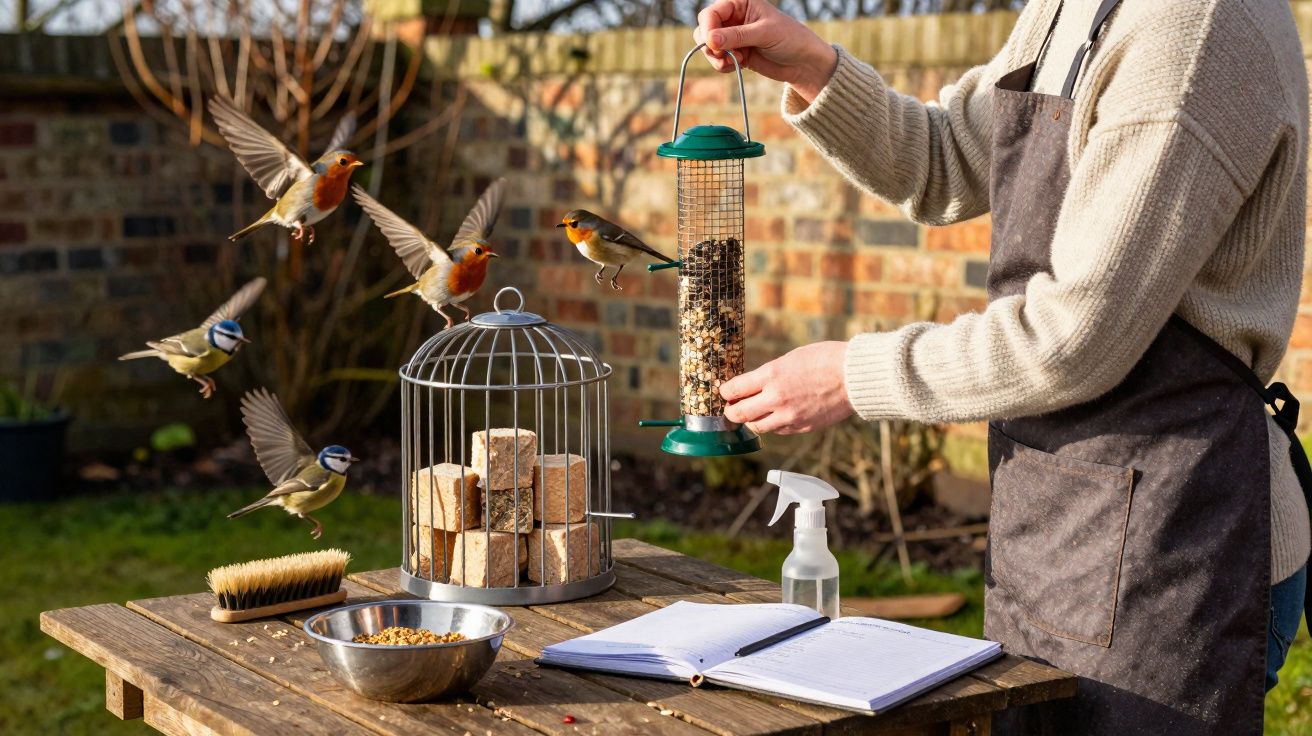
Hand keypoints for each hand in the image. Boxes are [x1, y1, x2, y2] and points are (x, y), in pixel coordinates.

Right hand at [693, 0, 837, 102]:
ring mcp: (733, 36)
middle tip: (724, 56)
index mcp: (740, 3)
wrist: (803, 63)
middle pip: (704, 29)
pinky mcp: (735, 53)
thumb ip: (737, 36)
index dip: (708, 29)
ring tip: (736, 62)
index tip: (714, 45)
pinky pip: (717, 60)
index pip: (711, 13)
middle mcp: (734, 18)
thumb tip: (711, 40)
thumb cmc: (790, 38)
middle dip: (710, 46)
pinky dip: (723, 65)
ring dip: (717, 58)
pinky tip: (738, 65)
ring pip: (708, 46)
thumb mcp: (765, 33)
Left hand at [721, 341, 853, 434]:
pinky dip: (773, 425)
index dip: (726, 392)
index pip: (734, 389)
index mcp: (771, 375)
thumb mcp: (791, 359)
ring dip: (750, 421)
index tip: (725, 392)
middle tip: (730, 409)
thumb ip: (770, 374)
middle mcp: (776, 398)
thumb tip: (754, 385)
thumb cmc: (825, 359)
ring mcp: (789, 416)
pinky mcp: (801, 427)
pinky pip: (778, 430)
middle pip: (739, 413)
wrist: (854, 376)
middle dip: (730, 412)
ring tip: (751, 415)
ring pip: (756, 427)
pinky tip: (775, 417)